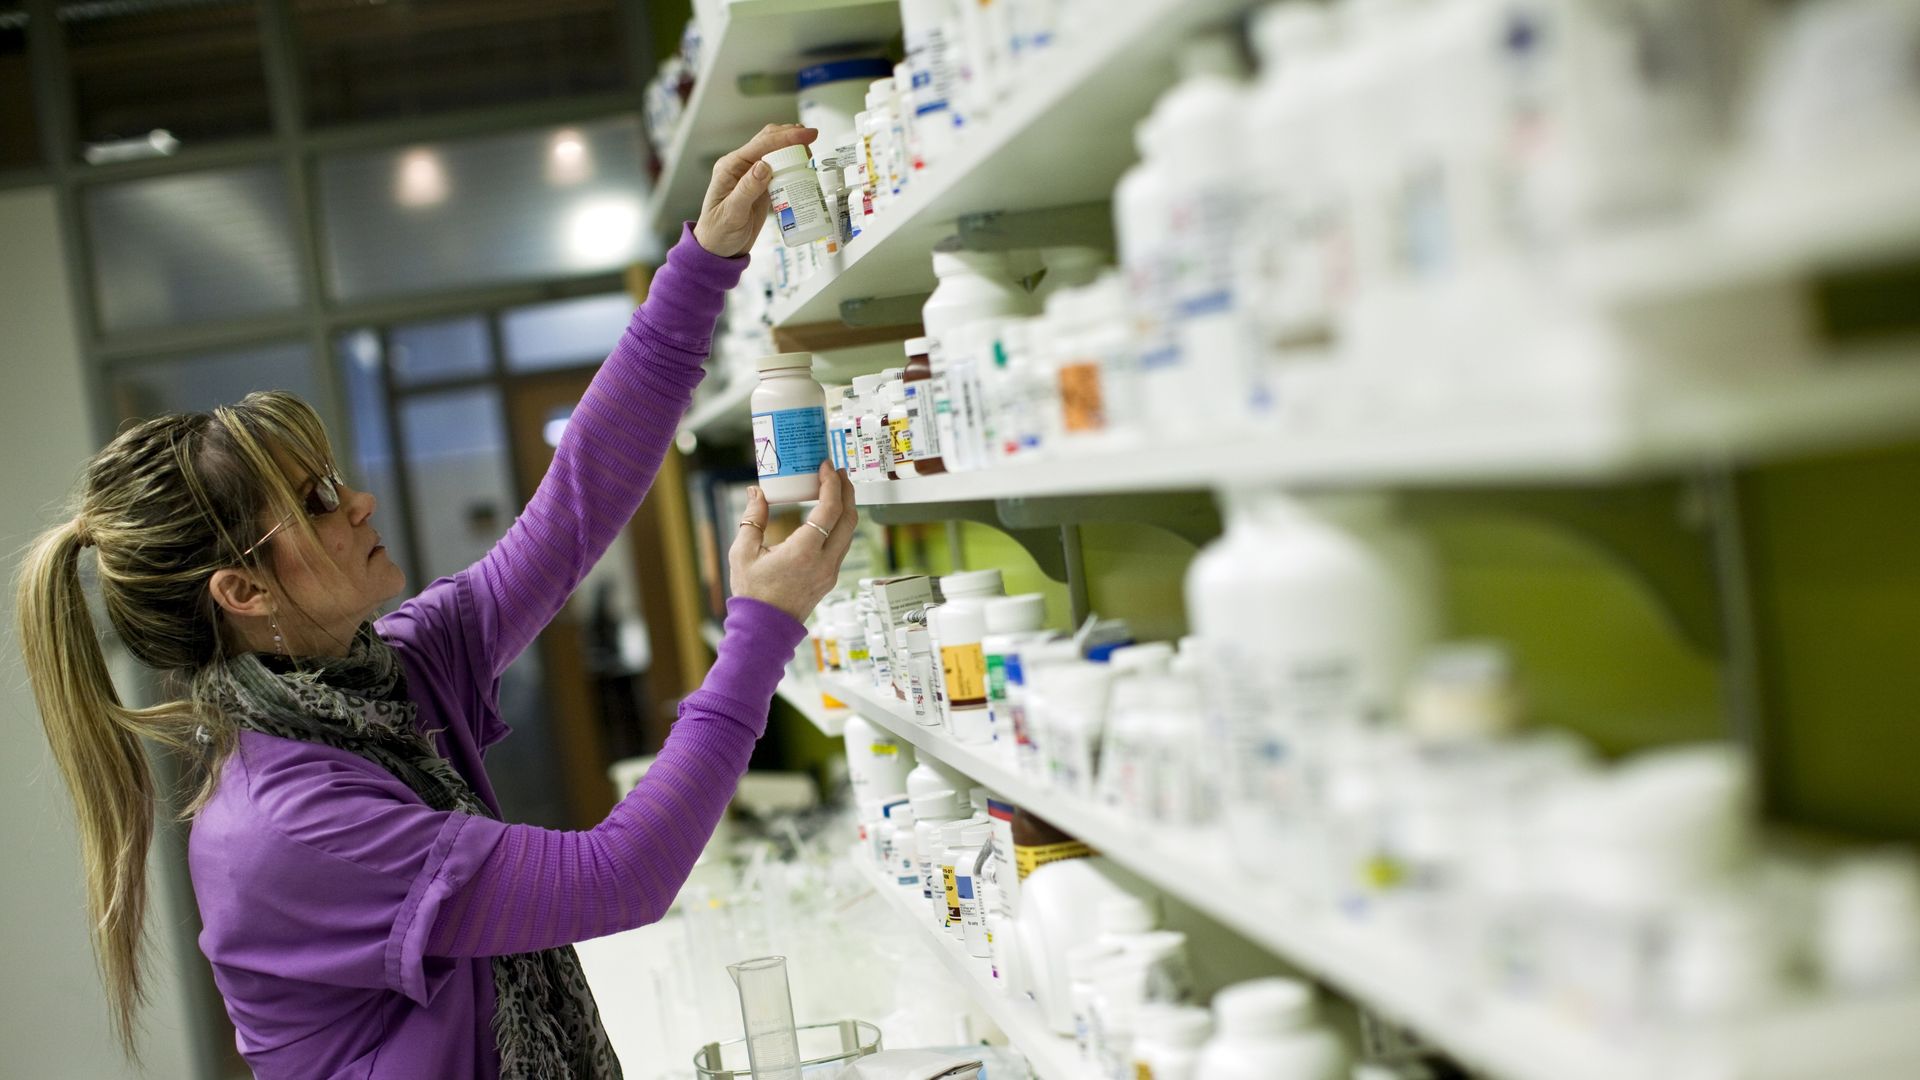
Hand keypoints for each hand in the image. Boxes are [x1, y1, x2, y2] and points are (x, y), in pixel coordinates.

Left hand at [693, 123, 818, 257]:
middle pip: (768, 142)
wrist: (718, 250)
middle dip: (791, 137)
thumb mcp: (732, 213)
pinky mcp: (761, 188)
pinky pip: (779, 171)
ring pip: (775, 154)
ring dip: (792, 150)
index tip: (806, 135)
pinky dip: (792, 166)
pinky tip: (802, 168)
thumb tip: (763, 166)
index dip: (786, 137)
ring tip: (810, 153)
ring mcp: (752, 176)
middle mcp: (741, 167)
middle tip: (812, 139)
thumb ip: (747, 189)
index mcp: (731, 167)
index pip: (761, 145)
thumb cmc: (718, 233)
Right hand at [729, 464, 858, 621]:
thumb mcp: (743, 553)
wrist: (764, 630)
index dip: (831, 484)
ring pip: (849, 532)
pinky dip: (840, 524)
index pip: (829, 510)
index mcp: (804, 552)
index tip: (826, 467)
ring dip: (845, 507)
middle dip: (846, 490)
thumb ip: (752, 519)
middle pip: (849, 518)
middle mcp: (824, 562)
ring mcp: (830, 571)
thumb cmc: (752, 595)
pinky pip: (842, 544)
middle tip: (837, 471)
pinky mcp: (830, 578)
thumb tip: (756, 492)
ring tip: (834, 488)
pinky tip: (828, 515)